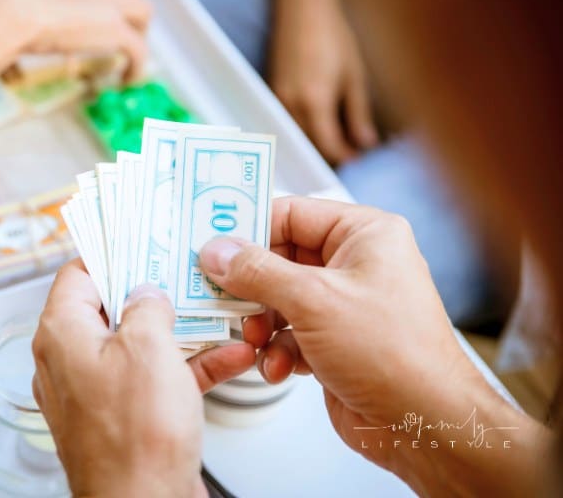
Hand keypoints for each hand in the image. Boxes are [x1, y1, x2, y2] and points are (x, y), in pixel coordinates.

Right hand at [0, 0, 150, 88]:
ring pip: (143, 12)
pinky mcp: (115, 28)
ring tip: (130, 56)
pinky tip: (128, 80)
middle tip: (119, 29)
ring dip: (139, 33)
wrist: (4, 7)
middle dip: (127, 6)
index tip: (94, 7)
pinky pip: (139, 48)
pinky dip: (138, 66)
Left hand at [32, 261, 254, 496]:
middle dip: (155, 292)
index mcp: (62, 334)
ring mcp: (95, 392)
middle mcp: (70, 361)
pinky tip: (230, 357)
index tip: (141, 241)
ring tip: (219, 312)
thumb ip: (147, 306)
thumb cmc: (136, 436)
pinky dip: (187, 367)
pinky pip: (152, 380)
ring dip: (181, 331)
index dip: (111, 253)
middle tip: (186, 272)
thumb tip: (146, 293)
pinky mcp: (122, 419)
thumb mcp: (148, 347)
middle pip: (111, 308)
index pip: (77, 274)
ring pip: (138, 345)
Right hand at [199, 197, 545, 495]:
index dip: (249, 228)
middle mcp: (356, 263)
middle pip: (280, 258)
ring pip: (280, 298)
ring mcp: (346, 303)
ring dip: (261, 322)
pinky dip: (277, 349)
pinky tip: (278, 366)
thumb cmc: (392, 353)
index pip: (291, 213)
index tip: (212, 244)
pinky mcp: (336, 340)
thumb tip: (218, 252)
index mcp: (364, 234)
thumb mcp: (312, 301)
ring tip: (254, 339)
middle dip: (251, 286)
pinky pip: (290, 332)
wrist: (423, 422)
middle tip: (220, 295)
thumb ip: (257, 272)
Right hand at [268, 0, 377, 163]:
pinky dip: (303, 130)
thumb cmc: (333, 36)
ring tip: (338, 139)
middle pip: (310, 146)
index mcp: (315, 103)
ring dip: (316, 143)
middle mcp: (291, 106)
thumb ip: (358, 115)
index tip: (360, 157)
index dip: (346, 157)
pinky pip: (287, 123)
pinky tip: (319, 124)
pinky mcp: (272, 93)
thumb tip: (366, 144)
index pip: (329, 148)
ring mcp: (278, 100)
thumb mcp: (354, 77)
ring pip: (297, 137)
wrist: (302, 7)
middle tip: (352, 151)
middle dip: (331, 154)